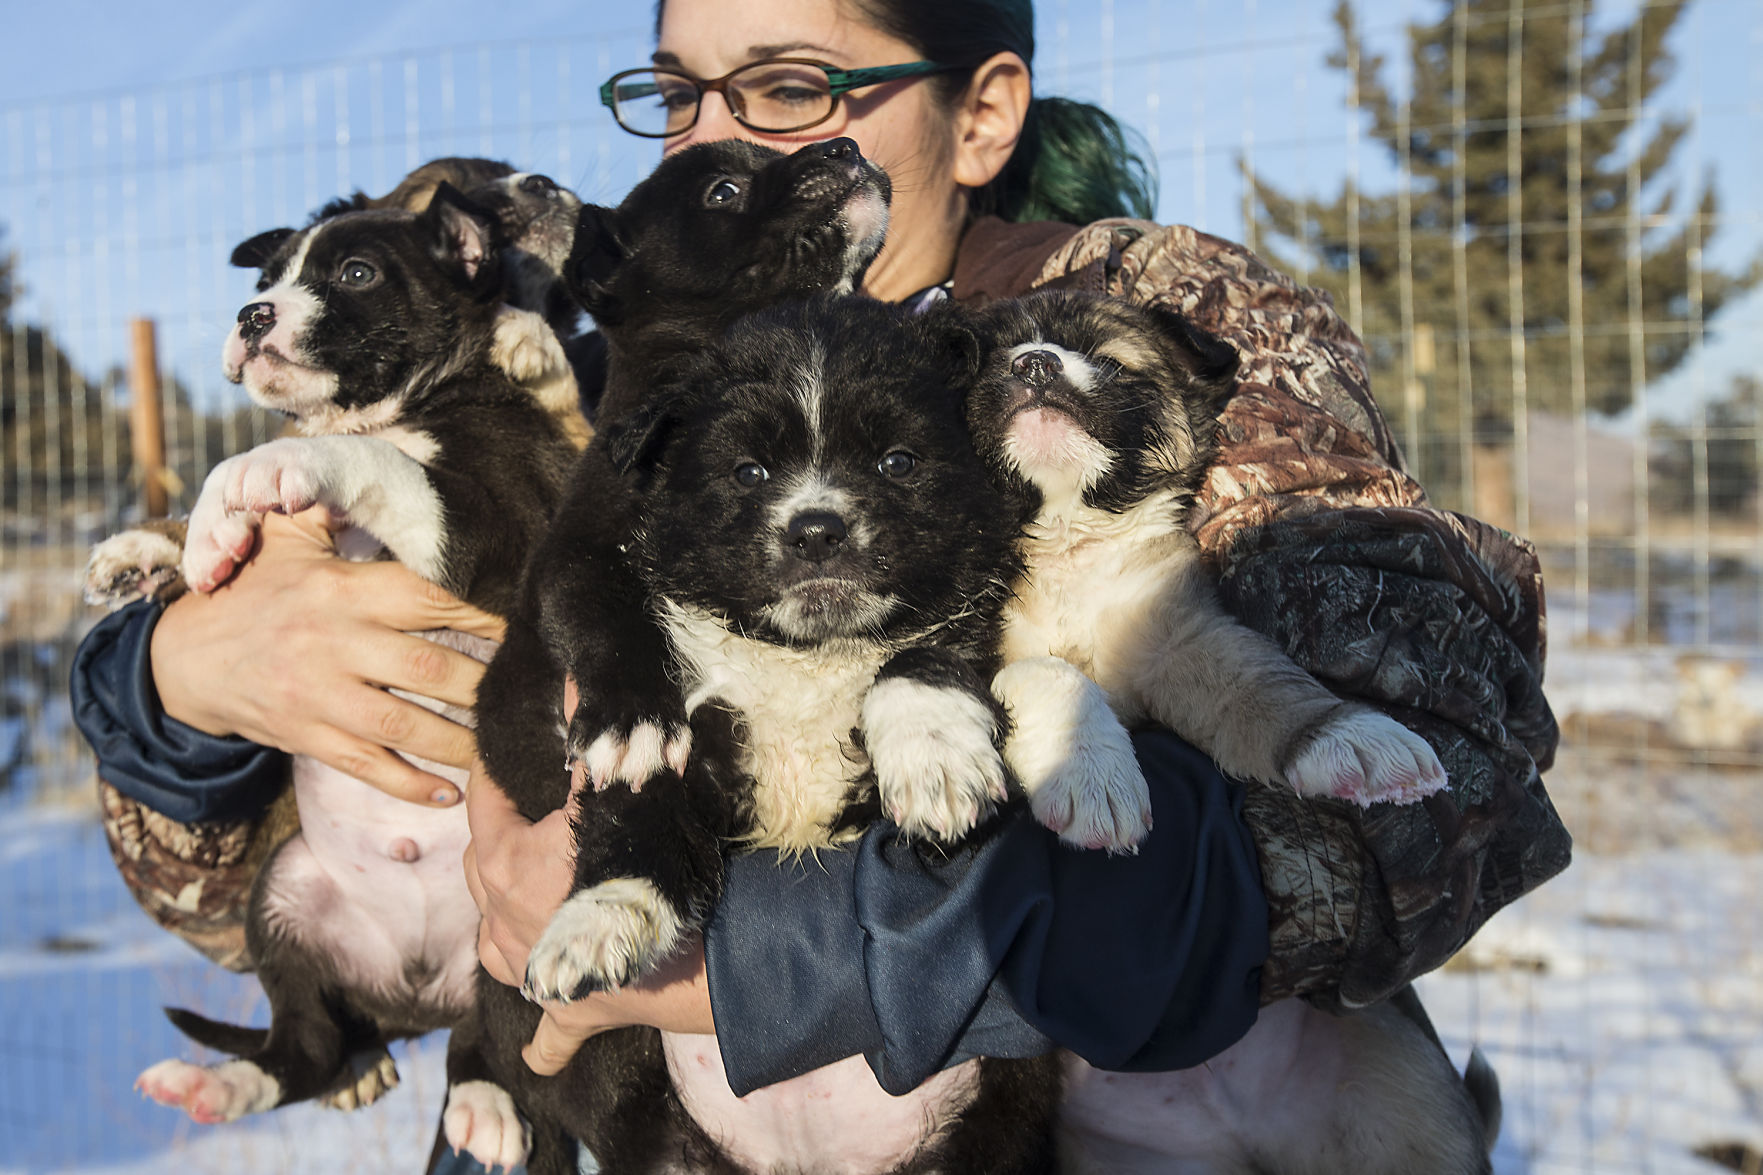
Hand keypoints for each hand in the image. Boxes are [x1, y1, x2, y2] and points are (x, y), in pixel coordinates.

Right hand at [149, 507, 505, 805]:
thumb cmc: (252, 590)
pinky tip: (449, 794)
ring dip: (461, 742)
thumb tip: (364, 472)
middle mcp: (336, 644)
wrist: (182, 659)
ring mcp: (321, 697)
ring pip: (406, 725)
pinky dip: (410, 785)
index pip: (428, 598)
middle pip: (431, 668)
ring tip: (502, 749)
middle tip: (528, 693)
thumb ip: (328, 507)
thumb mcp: (285, 539)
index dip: (482, 612)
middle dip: (486, 684)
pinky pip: (368, 766)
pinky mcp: (307, 737)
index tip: (522, 625)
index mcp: (343, 592)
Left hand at [463, 678, 715, 1074]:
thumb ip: (590, 741)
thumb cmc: (643, 870)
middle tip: (526, 820)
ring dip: (505, 927)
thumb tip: (573, 678)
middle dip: (497, 845)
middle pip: (480, 869)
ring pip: (494, 945)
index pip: (485, 802)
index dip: (492, 772)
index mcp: (504, 863)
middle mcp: (501, 919)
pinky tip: (541, 1051)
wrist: (686, 955)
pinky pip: (547, 1036)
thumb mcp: (616, 794)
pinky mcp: (566, 1009)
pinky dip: (545, 1042)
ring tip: (524, 909)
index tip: (499, 748)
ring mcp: (529, 969)